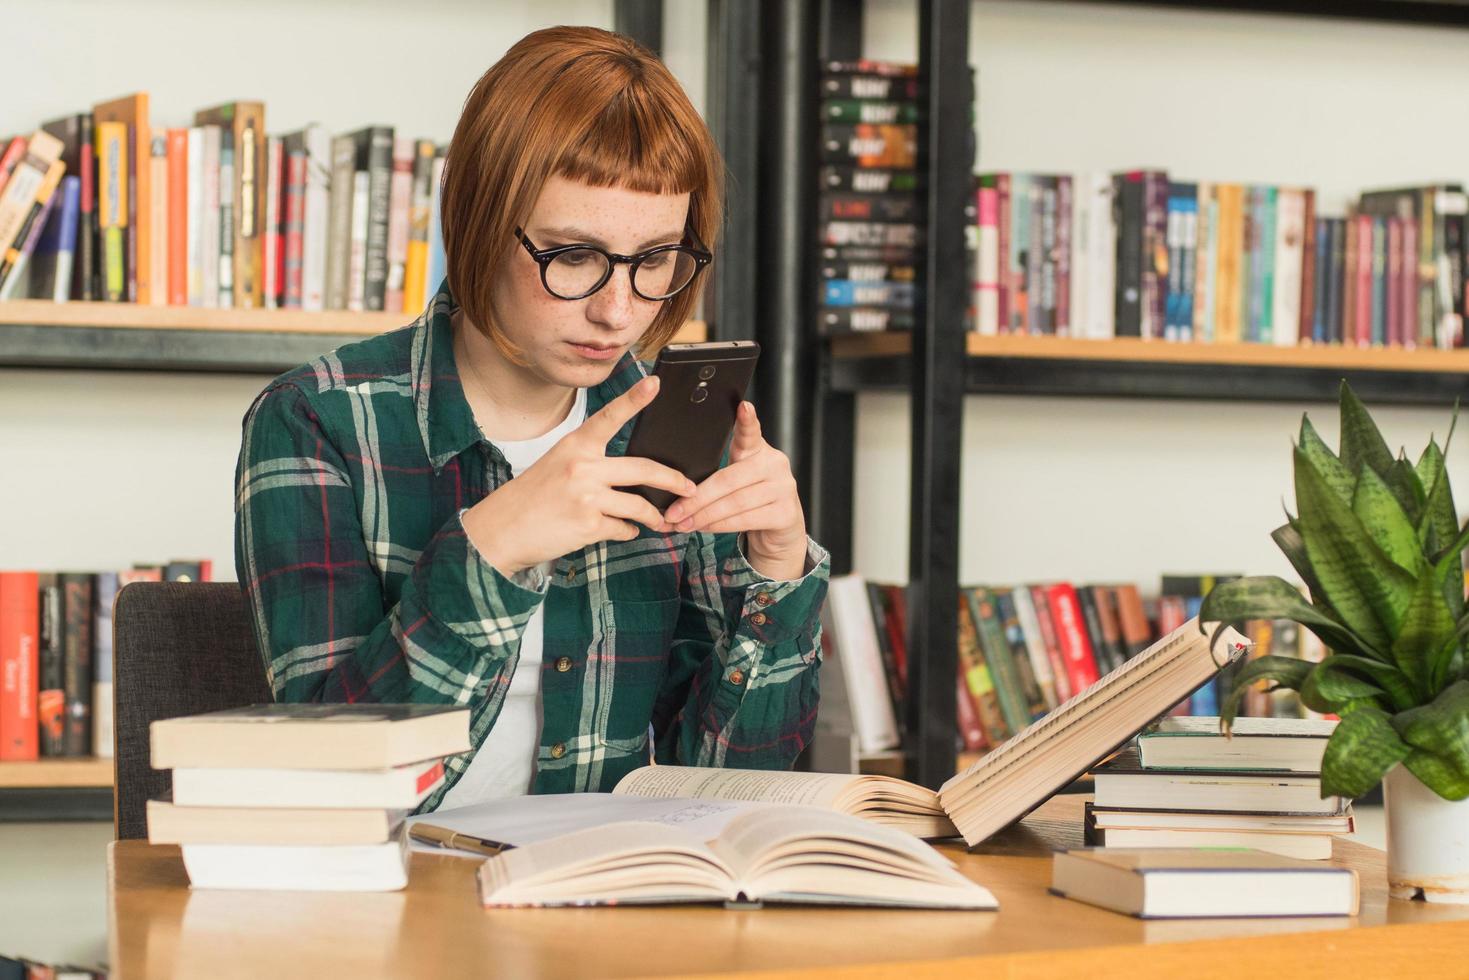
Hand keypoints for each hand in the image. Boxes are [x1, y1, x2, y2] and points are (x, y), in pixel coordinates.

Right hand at [462, 376, 694, 575]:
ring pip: (639, 505)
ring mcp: (587, 496)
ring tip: (658, 521)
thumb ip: (593, 463)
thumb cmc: (532, 496)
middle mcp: (583, 467)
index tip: (655, 383)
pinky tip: (620, 530)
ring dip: (653, 516)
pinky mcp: (589, 525)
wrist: (502, 529)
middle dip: (674, 481)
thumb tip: (635, 476)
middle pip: (644, 469)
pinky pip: (624, 528)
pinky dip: (627, 532)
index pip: (610, 417)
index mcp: (576, 445)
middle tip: (689, 487)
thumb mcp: (558, 465)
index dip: (634, 399)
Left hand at [662, 401, 807, 580]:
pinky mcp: (785, 512)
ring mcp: (783, 488)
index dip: (747, 420)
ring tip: (682, 523)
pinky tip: (703, 528)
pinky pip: (744, 520)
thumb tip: (675, 483)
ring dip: (703, 516)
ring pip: (734, 503)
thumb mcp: (736, 477)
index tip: (743, 406)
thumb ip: (717, 472)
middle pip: (729, 479)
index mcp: (758, 450)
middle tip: (672, 511)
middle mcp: (775, 464)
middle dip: (696, 498)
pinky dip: (718, 526)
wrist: (779, 529)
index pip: (751, 432)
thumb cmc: (749, 498)